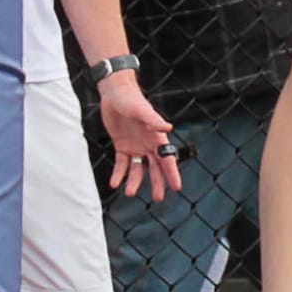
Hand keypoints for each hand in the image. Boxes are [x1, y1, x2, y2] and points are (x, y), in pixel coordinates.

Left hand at [100, 76, 181, 201]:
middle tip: (158, 198)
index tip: (177, 187)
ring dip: (135, 181)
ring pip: (137, 169)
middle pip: (154, 168)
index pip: (166, 158)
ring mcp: (135, 146)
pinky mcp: (122, 145)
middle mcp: (148, 144)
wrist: (114, 93)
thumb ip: (154, 120)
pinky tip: (115, 183)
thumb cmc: (131, 99)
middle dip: (157, 183)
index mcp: (156, 137)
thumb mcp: (142, 110)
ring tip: (130, 193)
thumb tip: (168, 128)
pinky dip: (119, 174)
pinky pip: (121, 163)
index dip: (172, 173)